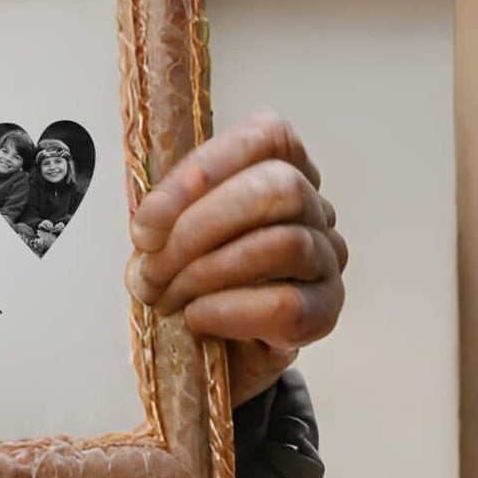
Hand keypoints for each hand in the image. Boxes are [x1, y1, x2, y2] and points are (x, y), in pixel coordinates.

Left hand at [126, 108, 347, 406]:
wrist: (218, 340)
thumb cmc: (194, 266)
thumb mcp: (172, 226)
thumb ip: (167, 211)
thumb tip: (150, 226)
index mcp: (279, 164)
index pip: (268, 137)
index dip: (207, 167)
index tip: (149, 218)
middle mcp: (314, 205)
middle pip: (277, 188)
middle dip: (198, 227)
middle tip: (150, 268)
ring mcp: (327, 257)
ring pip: (283, 244)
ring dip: (207, 273)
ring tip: (166, 296)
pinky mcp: (327, 311)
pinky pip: (287, 305)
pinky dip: (228, 311)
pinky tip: (197, 318)